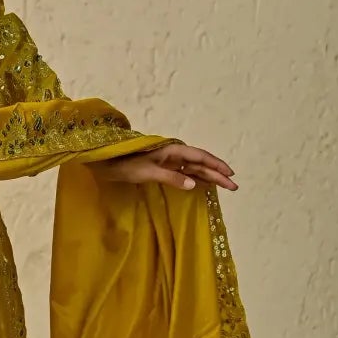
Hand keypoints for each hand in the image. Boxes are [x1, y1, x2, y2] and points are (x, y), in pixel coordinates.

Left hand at [94, 142, 237, 191]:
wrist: (103, 161)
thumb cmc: (123, 164)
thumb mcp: (147, 172)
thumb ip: (171, 178)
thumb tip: (195, 185)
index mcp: (171, 150)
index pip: (199, 157)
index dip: (216, 165)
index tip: (231, 174)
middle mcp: (172, 154)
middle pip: (200, 163)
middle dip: (217, 174)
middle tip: (234, 186)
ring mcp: (167, 160)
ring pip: (193, 168)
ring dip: (208, 176)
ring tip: (225, 186)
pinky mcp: (161, 167)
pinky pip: (183, 172)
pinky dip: (195, 178)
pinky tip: (203, 184)